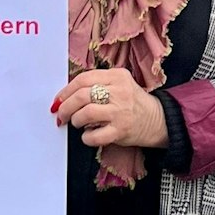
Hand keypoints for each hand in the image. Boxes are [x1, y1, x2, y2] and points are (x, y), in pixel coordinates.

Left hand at [53, 69, 167, 149]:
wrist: (156, 120)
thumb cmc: (131, 102)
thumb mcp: (119, 84)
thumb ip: (97, 84)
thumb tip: (65, 96)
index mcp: (117, 76)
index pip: (84, 78)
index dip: (66, 90)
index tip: (58, 99)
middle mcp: (119, 91)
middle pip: (82, 95)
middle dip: (66, 106)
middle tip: (61, 114)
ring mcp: (121, 111)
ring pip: (86, 113)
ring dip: (76, 120)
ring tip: (77, 123)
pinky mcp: (121, 130)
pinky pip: (95, 135)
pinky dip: (86, 137)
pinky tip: (88, 135)